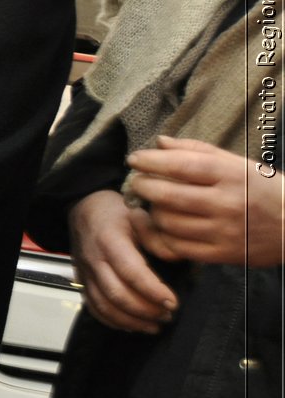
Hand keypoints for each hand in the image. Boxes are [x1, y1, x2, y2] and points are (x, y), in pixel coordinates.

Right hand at [67, 189, 177, 333]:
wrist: (84, 209)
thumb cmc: (116, 213)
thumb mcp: (139, 215)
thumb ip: (157, 237)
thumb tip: (175, 258)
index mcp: (109, 240)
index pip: (130, 272)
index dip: (152, 291)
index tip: (173, 302)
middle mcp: (94, 259)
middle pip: (116, 294)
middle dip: (145, 310)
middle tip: (168, 314)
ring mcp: (85, 272)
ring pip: (104, 305)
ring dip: (131, 320)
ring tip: (155, 325)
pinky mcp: (82, 281)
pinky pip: (94, 307)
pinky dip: (113, 321)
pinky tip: (133, 325)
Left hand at [125, 135, 283, 266]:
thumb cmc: (262, 189)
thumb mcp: (237, 163)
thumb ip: (196, 151)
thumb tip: (159, 143)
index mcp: (231, 175)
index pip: (180, 165)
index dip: (150, 161)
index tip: (134, 159)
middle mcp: (227, 203)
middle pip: (168, 195)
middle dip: (143, 186)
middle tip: (137, 181)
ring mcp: (224, 232)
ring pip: (169, 222)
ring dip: (152, 211)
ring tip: (152, 203)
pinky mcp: (223, 254)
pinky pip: (178, 247)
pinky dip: (162, 236)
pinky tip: (162, 226)